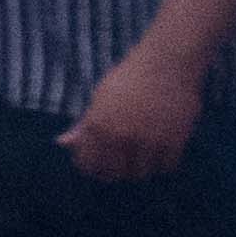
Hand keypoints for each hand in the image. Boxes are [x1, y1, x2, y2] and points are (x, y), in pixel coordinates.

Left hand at [58, 49, 199, 182]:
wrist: (167, 62)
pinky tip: (161, 149)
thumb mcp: (99, 98)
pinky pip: (165, 166)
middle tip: (124, 161)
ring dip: (141, 167)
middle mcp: (120, 137)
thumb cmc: (129, 77)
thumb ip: (83, 126)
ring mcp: (147, 141)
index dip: (93, 168)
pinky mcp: (173, 141)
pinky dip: (162, 162)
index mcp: (97, 126)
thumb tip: (61, 143)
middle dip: (117, 170)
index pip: (89, 165)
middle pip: (115, 174)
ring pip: (141, 173)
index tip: (100, 164)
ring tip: (143, 153)